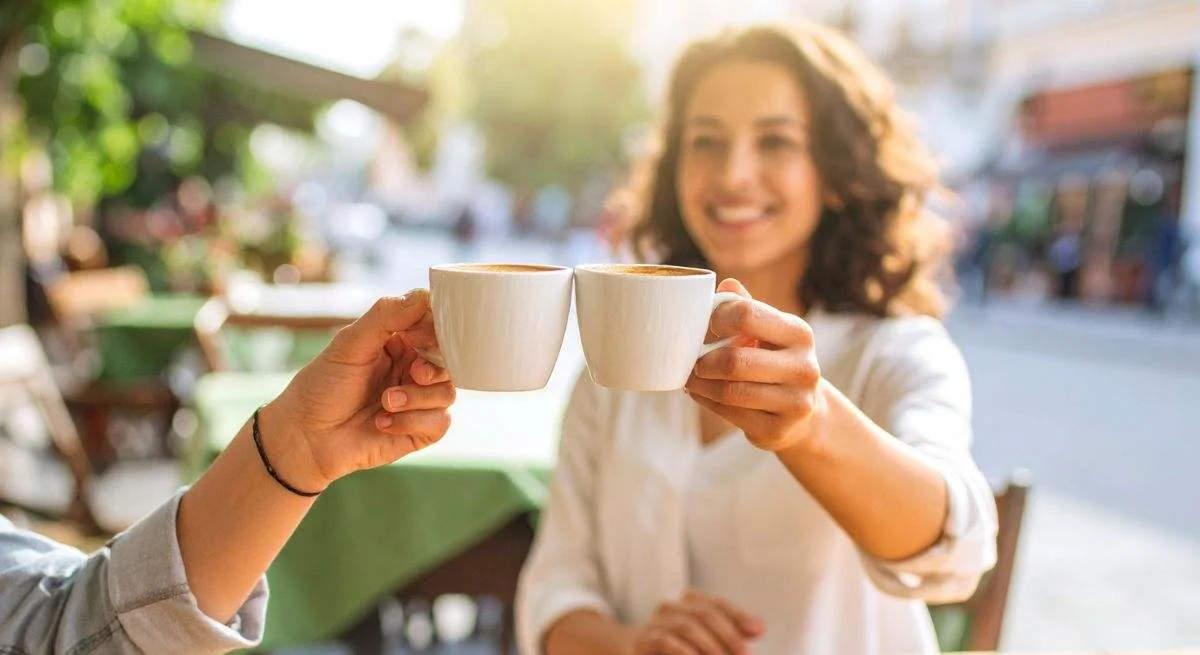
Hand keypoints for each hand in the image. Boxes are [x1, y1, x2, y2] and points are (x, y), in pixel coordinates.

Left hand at [261, 290, 454, 490]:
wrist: (305, 438)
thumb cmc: (321, 387)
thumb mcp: (350, 343)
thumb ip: (386, 316)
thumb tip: (425, 295)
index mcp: (398, 342)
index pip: (434, 326)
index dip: (436, 331)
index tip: (417, 338)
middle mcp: (412, 369)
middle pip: (450, 360)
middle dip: (434, 368)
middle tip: (414, 374)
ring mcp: (418, 401)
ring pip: (448, 392)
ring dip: (417, 398)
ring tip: (385, 403)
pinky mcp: (419, 431)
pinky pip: (439, 422)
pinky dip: (412, 422)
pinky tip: (382, 423)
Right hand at [633, 589, 763, 654]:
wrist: (631, 652)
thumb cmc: (676, 647)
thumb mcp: (704, 638)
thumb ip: (730, 632)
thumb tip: (759, 627)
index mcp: (687, 602)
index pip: (717, 604)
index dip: (739, 616)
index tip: (759, 631)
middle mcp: (671, 608)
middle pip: (704, 613)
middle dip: (728, 634)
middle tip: (743, 654)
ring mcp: (654, 623)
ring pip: (686, 626)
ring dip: (710, 646)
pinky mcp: (641, 642)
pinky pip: (664, 641)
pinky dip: (684, 651)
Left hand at [685, 279, 822, 451]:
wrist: (803, 411)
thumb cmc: (774, 360)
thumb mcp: (768, 330)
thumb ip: (746, 307)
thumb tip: (725, 284)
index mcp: (799, 333)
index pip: (746, 315)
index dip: (716, 318)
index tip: (706, 326)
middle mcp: (804, 367)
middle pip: (733, 361)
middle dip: (702, 361)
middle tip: (690, 361)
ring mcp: (794, 403)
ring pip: (729, 391)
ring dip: (699, 384)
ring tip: (691, 377)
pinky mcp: (778, 431)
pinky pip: (729, 414)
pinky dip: (707, 402)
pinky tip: (702, 393)